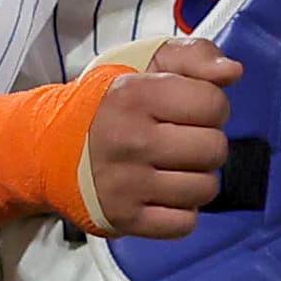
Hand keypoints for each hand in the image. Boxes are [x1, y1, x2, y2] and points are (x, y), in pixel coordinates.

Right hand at [85, 37, 241, 238]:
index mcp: (135, 95)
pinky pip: (184, 224)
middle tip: (180, 140)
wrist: (47, 147)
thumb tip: (233, 72)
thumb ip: (194, 56)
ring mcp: (127, 184)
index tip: (187, 110)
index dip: (209, 106)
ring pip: (205, 189)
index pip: (214, 104)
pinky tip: (162, 194)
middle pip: (215, 149)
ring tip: (171, 167)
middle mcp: (131, 140)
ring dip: (196, 179)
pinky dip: (180, 211)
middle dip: (205, 143)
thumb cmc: (107, 102)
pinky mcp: (124, 219)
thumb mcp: (144, 62)